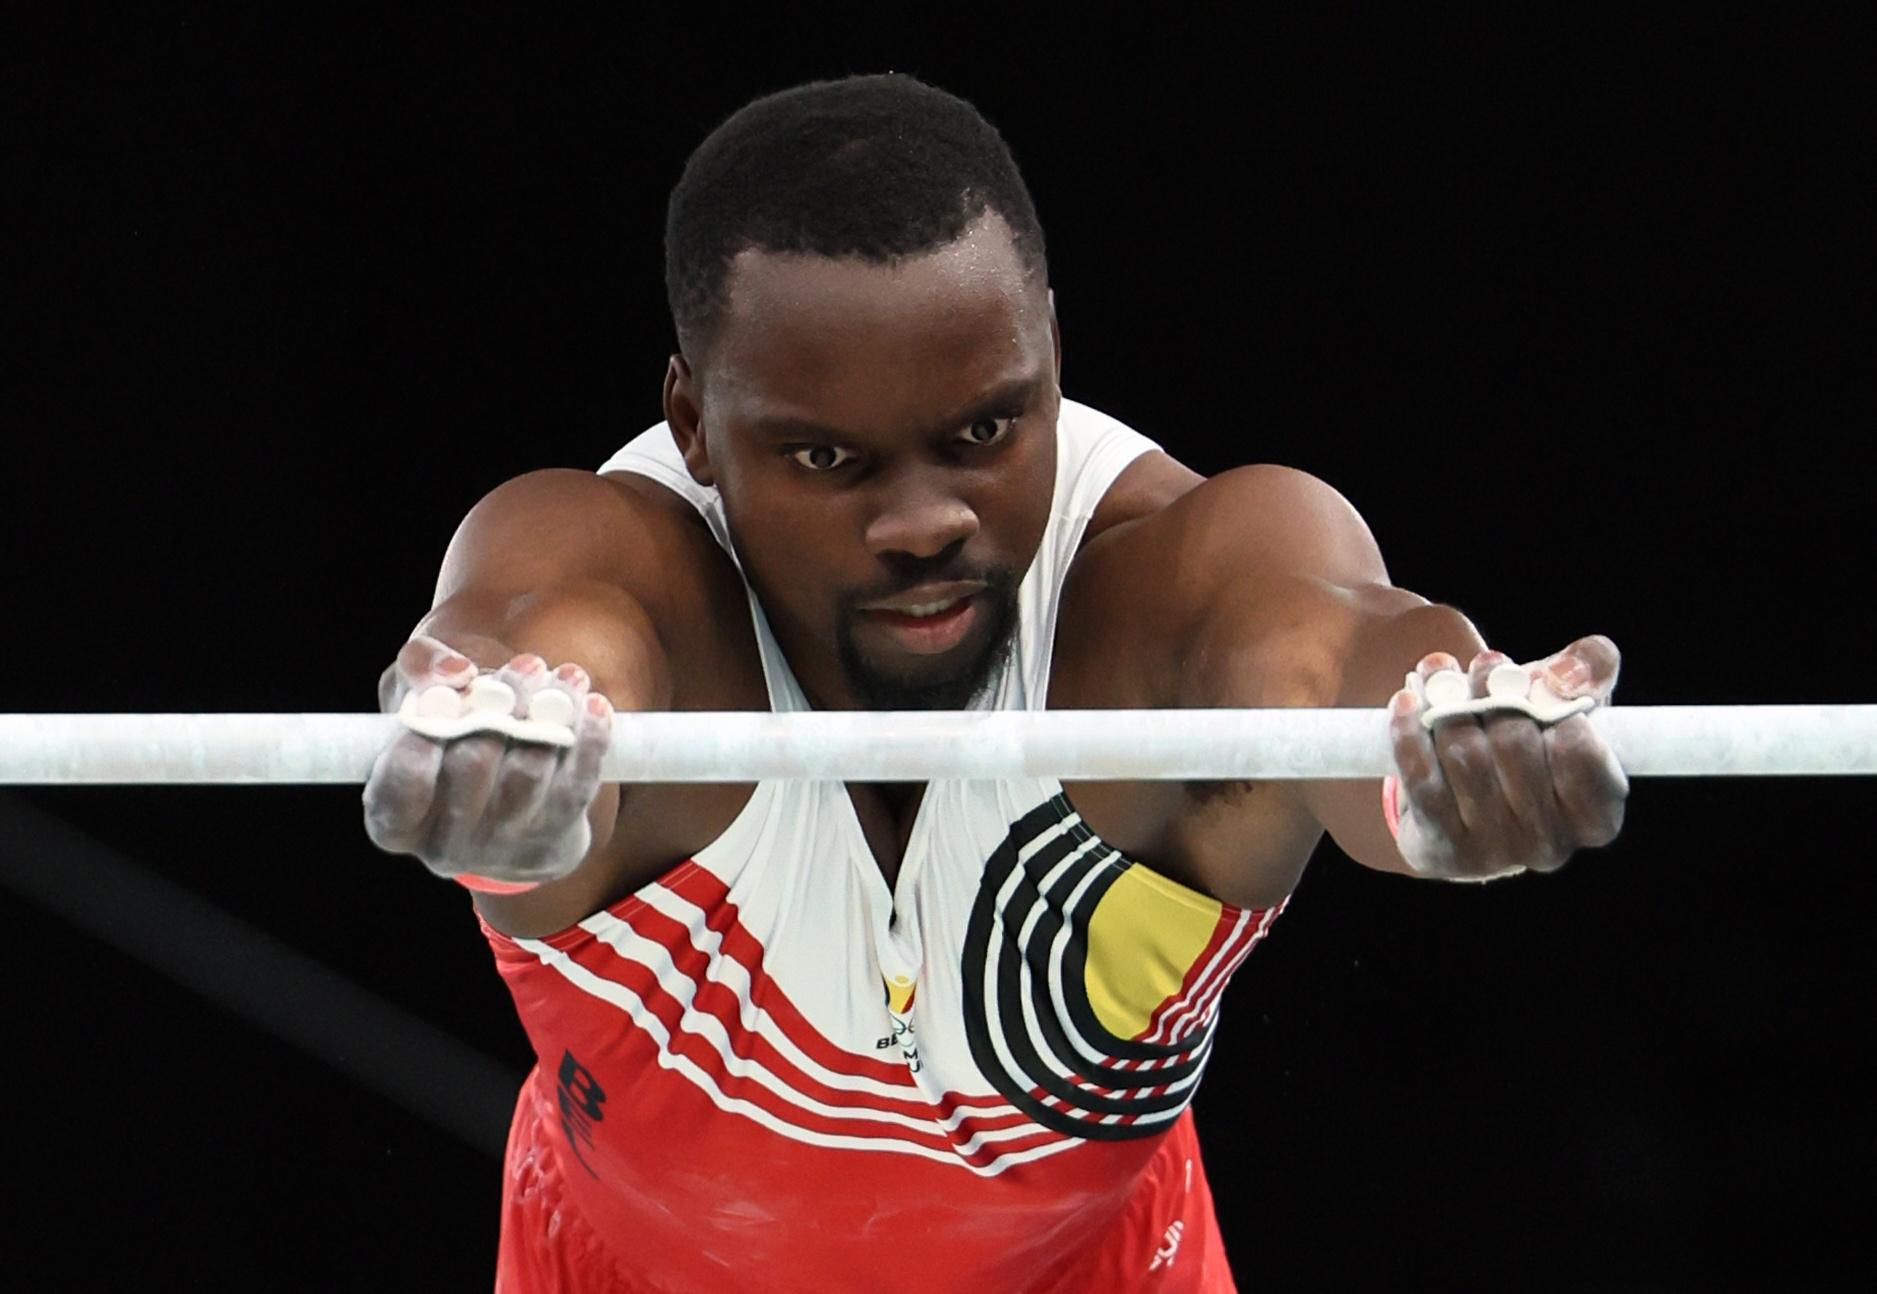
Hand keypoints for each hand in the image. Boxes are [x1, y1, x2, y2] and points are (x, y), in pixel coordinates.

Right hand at [362, 634, 614, 885]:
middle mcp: (444, 845)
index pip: (403, 782)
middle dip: (502, 706)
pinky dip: (589, 742)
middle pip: (471, 766)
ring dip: (550, 715)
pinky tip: (592, 704)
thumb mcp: (419, 691)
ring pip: (528, 774)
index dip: (424, 734)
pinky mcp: (553, 842)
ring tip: (563, 678)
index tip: (452, 693)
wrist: (504, 780)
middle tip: (527, 666)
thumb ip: (419, 666)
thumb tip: (457, 672)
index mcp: (394, 819)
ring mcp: (501, 850)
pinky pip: (577, 790)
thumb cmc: (449, 727)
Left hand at [1387, 635, 1627, 878]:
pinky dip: (1409, 732)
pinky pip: (1421, 781)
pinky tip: (1408, 702)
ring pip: (1465, 756)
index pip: (1580, 751)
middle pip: (1515, 743)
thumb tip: (1562, 676)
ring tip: (1446, 683)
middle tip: (1484, 667)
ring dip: (1450, 706)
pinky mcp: (1443, 848)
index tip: (1533, 682)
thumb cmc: (1533, 741)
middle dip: (1493, 693)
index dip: (1553, 706)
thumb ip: (1592, 668)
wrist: (1467, 799)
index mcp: (1598, 815)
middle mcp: (1552, 844)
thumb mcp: (1570, 700)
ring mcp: (1495, 852)